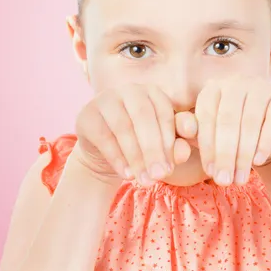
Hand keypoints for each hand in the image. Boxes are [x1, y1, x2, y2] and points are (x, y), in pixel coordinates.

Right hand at [75, 83, 190, 185]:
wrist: (105, 152)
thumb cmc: (142, 145)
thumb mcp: (161, 147)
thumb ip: (176, 147)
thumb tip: (183, 152)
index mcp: (152, 92)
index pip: (164, 113)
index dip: (169, 140)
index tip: (170, 168)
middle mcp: (130, 90)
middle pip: (144, 117)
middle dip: (153, 149)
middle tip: (160, 177)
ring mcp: (106, 99)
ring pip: (123, 127)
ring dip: (136, 157)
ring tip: (145, 181)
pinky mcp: (87, 114)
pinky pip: (103, 136)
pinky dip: (117, 158)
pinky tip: (127, 175)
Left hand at [195, 75, 270, 185]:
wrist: (269, 134)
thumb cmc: (232, 134)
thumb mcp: (211, 133)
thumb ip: (193, 132)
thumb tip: (183, 132)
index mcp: (214, 87)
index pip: (207, 115)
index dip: (207, 145)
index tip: (209, 171)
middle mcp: (236, 81)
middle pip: (228, 119)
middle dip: (225, 154)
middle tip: (224, 181)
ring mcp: (261, 86)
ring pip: (250, 121)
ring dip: (244, 154)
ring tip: (240, 178)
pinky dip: (264, 143)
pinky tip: (258, 161)